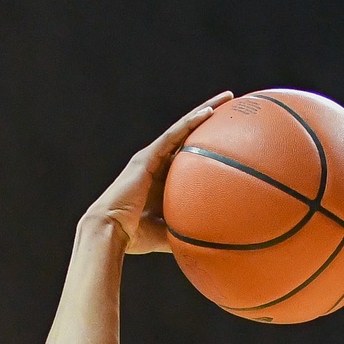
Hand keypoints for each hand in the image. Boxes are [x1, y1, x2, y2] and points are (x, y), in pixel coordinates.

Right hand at [86, 93, 232, 253]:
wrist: (110, 232)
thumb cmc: (136, 237)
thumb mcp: (170, 232)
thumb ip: (188, 232)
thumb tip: (214, 245)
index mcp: (163, 179)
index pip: (189, 156)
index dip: (208, 143)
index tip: (232, 137)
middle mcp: (157, 164)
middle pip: (189, 136)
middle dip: (210, 120)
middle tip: (233, 107)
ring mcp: (151, 158)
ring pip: (183, 128)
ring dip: (205, 111)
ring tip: (228, 98)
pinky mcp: (147, 157)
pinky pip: (173, 136)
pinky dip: (190, 123)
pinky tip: (209, 112)